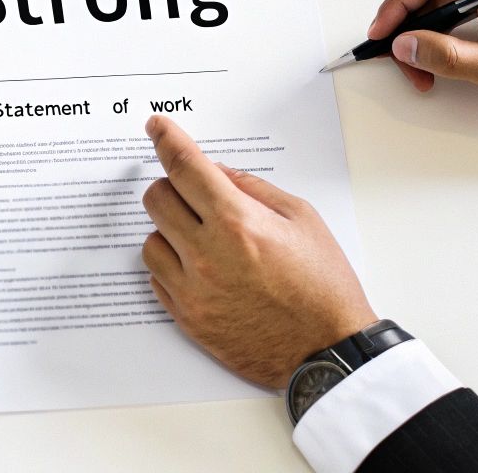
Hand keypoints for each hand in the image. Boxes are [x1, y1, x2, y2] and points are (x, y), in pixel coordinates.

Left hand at [140, 115, 374, 388]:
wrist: (327, 350)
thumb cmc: (323, 285)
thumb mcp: (302, 219)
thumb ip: (253, 188)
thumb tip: (217, 172)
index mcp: (238, 223)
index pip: (185, 167)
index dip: (167, 139)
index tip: (156, 126)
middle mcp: (207, 255)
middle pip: (157, 198)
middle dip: (172, 187)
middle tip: (196, 195)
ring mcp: (193, 291)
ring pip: (150, 240)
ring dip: (170, 231)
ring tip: (205, 240)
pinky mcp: (188, 319)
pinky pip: (157, 278)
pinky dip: (172, 266)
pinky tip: (201, 268)